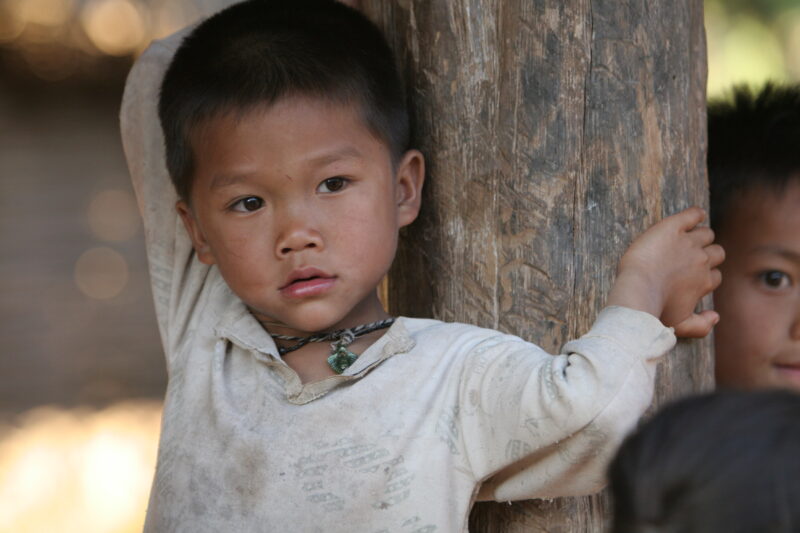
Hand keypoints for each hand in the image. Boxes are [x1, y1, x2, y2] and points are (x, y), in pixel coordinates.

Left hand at [606, 207, 724, 337]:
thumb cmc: (654, 311)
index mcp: (704, 282)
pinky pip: (693, 214)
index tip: (691, 276)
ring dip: (700, 235)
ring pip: (706, 233)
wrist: (637, 291)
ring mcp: (688, 243)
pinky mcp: (672, 228)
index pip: (714, 274)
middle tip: (690, 256)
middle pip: (717, 252)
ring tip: (687, 237)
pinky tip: (695, 215)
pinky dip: (696, 214)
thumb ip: (701, 326)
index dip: (704, 275)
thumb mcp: (679, 325)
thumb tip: (716, 317)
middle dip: (708, 254)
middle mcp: (701, 260)